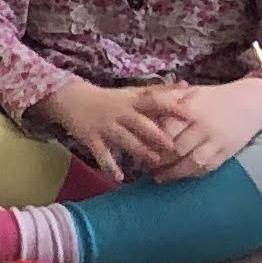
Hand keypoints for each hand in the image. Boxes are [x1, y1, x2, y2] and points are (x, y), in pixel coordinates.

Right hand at [35, 79, 176, 178]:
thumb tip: (186, 85)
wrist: (70, 99)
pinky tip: (118, 177)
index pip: (155, 102)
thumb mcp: (132, 92)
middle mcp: (119, 113)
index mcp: (132, 101)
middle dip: (156, 134)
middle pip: (140, 123)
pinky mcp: (91, 138)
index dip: (172, 108)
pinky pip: (101, 153)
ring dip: (138, 150)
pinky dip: (109, 165)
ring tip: (153, 161)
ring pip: (123, 139)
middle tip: (173, 147)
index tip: (191, 116)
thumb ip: (159, 91)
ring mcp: (104, 126)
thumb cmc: (109, 98)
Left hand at [132, 82, 244, 181]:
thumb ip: (167, 98)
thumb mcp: (190, 92)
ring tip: (159, 177)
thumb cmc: (214, 98)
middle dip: (158, 161)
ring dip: (174, 173)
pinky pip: (208, 167)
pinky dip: (192, 174)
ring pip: (192, 162)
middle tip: (144, 167)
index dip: (150, 142)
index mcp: (191, 109)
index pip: (165, 130)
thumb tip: (141, 102)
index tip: (138, 149)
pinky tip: (180, 176)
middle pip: (176, 149)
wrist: (251, 103)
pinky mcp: (228, 152)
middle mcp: (204, 126)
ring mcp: (217, 141)